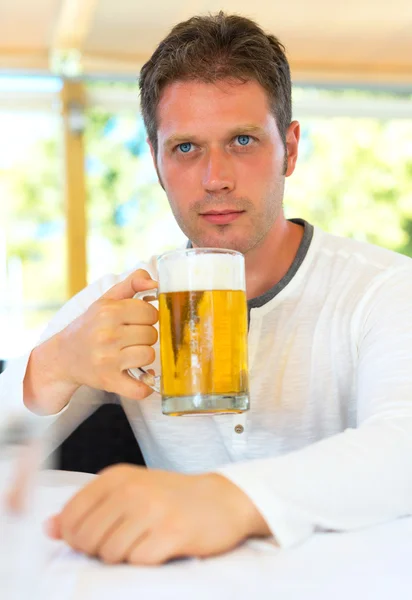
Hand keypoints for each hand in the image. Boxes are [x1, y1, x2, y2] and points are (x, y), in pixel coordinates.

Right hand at [24, 270, 158, 412]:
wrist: (64, 355)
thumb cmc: (91, 325)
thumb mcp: (107, 299)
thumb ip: (132, 283)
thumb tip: (154, 282)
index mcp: (108, 311)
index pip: (150, 313)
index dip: (147, 317)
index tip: (136, 321)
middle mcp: (107, 334)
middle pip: (152, 334)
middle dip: (145, 336)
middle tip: (130, 338)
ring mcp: (107, 359)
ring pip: (149, 356)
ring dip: (143, 356)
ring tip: (130, 353)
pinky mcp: (108, 381)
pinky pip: (139, 388)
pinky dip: (144, 386)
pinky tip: (141, 377)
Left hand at [45, 464, 270, 565]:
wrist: (222, 499)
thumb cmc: (171, 497)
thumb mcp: (128, 492)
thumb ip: (88, 509)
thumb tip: (49, 528)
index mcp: (116, 476)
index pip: (71, 516)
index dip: (78, 536)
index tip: (98, 536)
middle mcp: (131, 489)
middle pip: (87, 539)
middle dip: (100, 550)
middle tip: (126, 540)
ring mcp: (152, 510)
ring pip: (110, 554)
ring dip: (125, 557)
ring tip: (145, 541)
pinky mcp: (172, 533)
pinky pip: (138, 561)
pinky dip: (146, 561)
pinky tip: (161, 546)